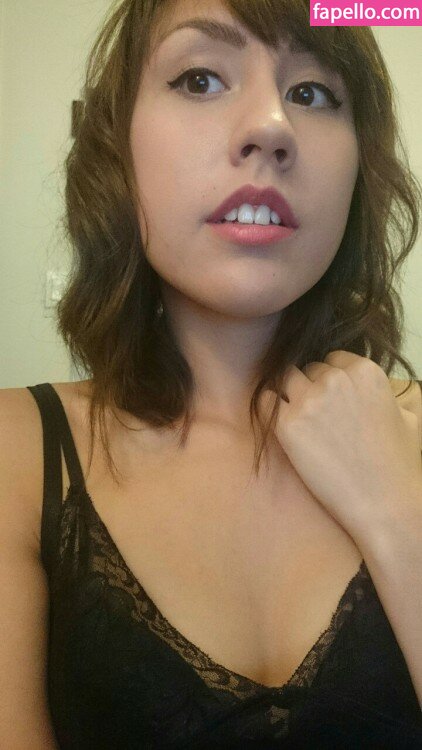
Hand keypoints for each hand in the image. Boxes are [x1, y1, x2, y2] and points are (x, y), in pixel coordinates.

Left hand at [259, 351, 421, 539]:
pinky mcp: (287, 424)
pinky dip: (269, 409)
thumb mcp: (406, 417)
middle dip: (311, 387)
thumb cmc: (399, 465)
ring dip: (289, 393)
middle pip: (309, 369)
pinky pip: (265, 401)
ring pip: (285, 378)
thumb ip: (385, 396)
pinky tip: (280, 424)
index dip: (331, 378)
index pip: (333, 359)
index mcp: (365, 371)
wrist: (384, 503)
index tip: (333, 399)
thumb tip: (376, 394)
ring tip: (298, 418)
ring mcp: (309, 400)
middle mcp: (335, 379)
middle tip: (317, 415)